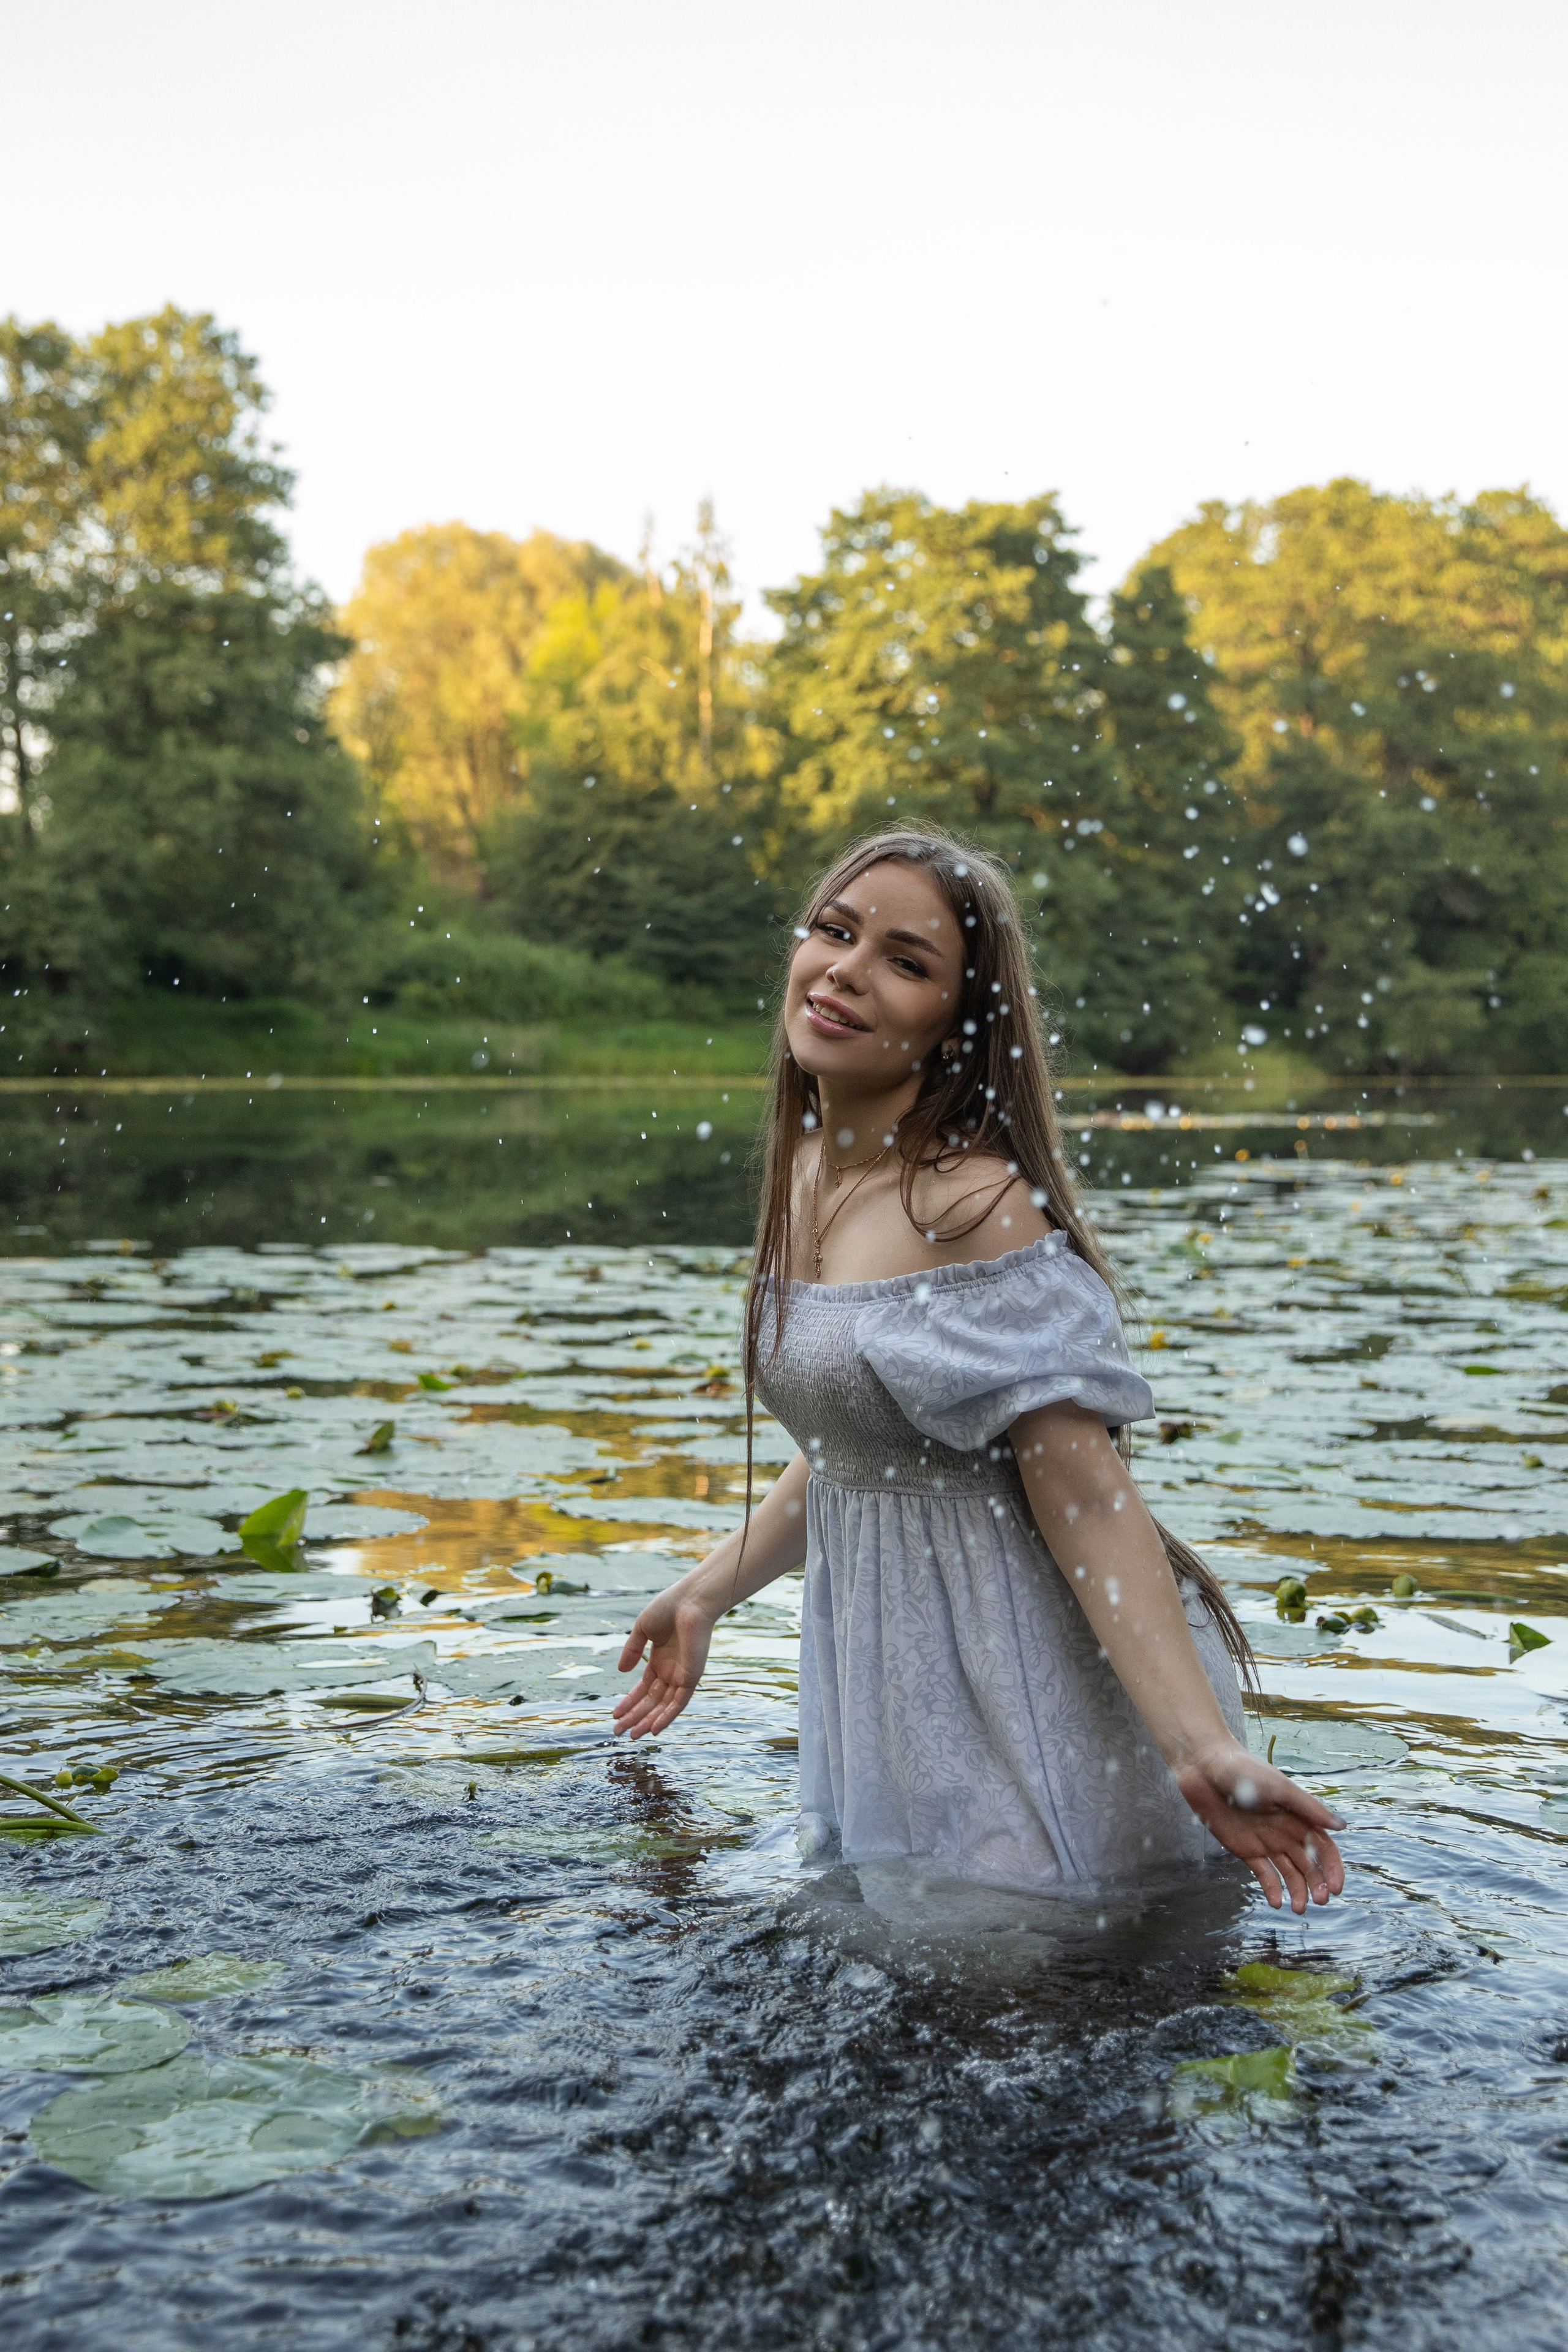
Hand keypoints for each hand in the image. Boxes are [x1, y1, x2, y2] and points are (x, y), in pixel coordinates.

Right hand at [612, 1588, 715, 1738]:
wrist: (691, 1600)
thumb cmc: (668, 1607)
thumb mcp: (642, 1629)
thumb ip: (632, 1650)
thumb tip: (620, 1671)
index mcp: (660, 1659)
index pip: (643, 1687)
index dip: (629, 1701)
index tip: (615, 1714)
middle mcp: (671, 1670)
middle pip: (651, 1700)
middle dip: (634, 1716)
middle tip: (618, 1731)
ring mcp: (682, 1675)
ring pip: (663, 1706)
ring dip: (647, 1721)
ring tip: (631, 1735)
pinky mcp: (692, 1677)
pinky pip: (679, 1703)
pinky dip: (667, 1717)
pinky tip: (653, 1730)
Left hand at [1176, 1741, 1346, 1913]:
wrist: (1204, 1768)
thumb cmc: (1244, 1771)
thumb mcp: (1279, 1788)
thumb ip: (1309, 1808)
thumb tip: (1342, 1827)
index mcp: (1298, 1817)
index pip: (1323, 1848)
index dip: (1332, 1868)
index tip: (1335, 1888)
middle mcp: (1286, 1832)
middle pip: (1309, 1864)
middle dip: (1317, 1884)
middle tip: (1319, 1902)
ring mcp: (1266, 1842)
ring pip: (1289, 1873)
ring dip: (1297, 1891)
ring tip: (1298, 1909)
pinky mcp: (1245, 1850)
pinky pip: (1263, 1874)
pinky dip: (1271, 1889)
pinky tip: (1276, 1902)